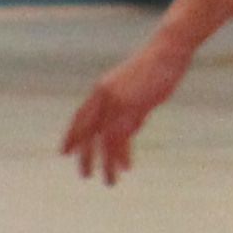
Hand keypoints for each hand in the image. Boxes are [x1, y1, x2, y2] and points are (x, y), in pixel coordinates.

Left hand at [61, 32, 198, 183]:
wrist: (167, 51)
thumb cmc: (155, 69)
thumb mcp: (136, 92)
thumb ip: (129, 112)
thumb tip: (128, 133)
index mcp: (101, 90)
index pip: (80, 117)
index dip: (72, 136)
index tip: (64, 152)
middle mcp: (103, 96)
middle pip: (87, 131)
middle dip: (84, 155)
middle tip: (84, 175)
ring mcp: (116, 101)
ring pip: (105, 139)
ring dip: (106, 163)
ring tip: (108, 181)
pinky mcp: (132, 106)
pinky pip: (123, 136)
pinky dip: (122, 154)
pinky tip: (124, 167)